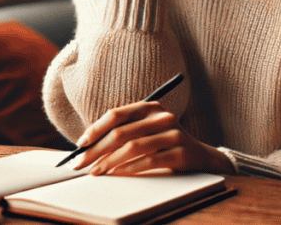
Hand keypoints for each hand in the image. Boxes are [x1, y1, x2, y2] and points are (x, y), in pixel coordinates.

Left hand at [72, 101, 234, 175]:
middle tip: (82, 163)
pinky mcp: (180, 152)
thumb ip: (123, 131)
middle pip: (121, 132)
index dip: (96, 129)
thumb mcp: (145, 130)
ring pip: (133, 147)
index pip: (117, 114)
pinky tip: (116, 174)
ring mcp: (173, 133)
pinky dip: (128, 169)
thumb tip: (88, 145)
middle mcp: (162, 117)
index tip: (81, 144)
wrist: (199, 156)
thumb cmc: (163, 142)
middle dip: (97, 150)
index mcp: (150, 107)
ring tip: (97, 171)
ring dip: (109, 162)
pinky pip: (148, 161)